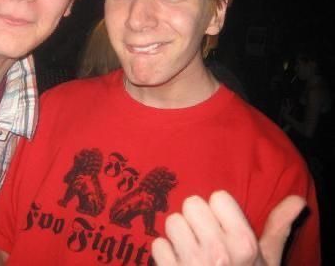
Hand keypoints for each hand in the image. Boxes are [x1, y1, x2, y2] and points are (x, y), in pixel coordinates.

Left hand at [151, 191, 304, 264]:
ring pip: (173, 221)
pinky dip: (166, 254)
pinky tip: (179, 264)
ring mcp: (193, 263)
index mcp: (244, 243)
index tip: (222, 226)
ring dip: (179, 235)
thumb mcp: (268, 260)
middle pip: (192, 203)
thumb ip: (278, 227)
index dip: (219, 211)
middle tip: (204, 236)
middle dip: (196, 219)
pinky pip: (158, 244)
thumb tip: (298, 200)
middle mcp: (218, 252)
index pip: (219, 197)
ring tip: (192, 250)